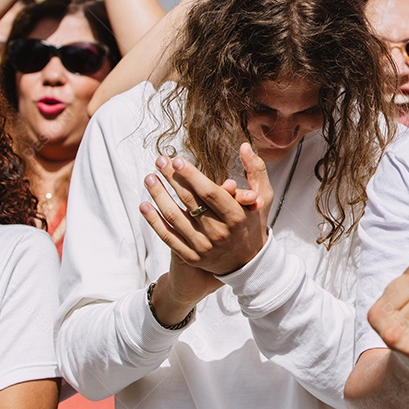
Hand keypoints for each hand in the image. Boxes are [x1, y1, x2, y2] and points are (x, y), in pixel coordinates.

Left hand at [139, 143, 272, 275]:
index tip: (177, 160)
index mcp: (237, 216)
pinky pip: (168, 237)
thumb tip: (244, 146)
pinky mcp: (191, 257)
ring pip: (174, 218)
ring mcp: (203, 247)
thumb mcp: (263, 197)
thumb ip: (256, 170)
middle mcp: (219, 233)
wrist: (248, 262)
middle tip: (160, 161)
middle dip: (172, 179)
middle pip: (190, 202)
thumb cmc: (253, 223)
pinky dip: (153, 221)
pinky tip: (144, 205)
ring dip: (159, 196)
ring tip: (149, 178)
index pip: (210, 192)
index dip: (191, 175)